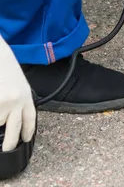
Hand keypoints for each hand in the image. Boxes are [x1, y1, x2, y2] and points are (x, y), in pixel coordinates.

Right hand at [0, 36, 35, 150]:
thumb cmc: (5, 66)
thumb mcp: (18, 83)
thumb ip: (19, 100)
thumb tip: (14, 118)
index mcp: (26, 95)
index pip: (30, 120)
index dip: (27, 132)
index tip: (24, 139)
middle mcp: (16, 101)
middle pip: (14, 131)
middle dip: (11, 143)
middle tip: (7, 148)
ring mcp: (2, 104)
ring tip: (1, 101)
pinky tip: (0, 99)